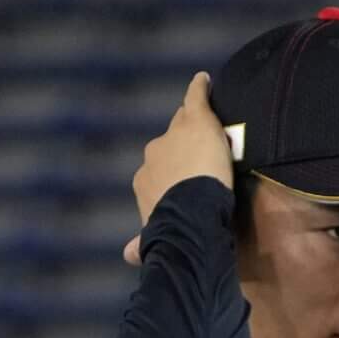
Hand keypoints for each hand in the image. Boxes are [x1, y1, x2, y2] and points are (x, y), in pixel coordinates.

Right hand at [124, 73, 233, 265]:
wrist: (188, 216)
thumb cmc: (171, 231)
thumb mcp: (151, 238)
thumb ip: (140, 244)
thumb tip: (127, 256)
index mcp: (145, 180)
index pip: (159, 166)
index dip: (172, 170)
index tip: (182, 175)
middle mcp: (153, 155)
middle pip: (169, 142)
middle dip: (182, 147)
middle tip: (200, 153)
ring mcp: (174, 136)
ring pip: (183, 123)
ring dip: (193, 124)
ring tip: (211, 124)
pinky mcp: (196, 122)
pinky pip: (196, 99)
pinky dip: (200, 88)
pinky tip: (205, 81)